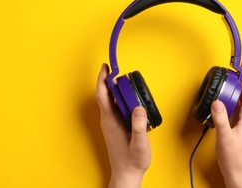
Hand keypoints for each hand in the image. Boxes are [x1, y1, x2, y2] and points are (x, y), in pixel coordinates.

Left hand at [96, 63, 150, 187]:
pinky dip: (118, 98)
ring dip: (113, 89)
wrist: (126, 174)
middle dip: (107, 80)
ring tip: (122, 81)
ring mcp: (110, 123)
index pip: (103, 95)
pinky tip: (127, 98)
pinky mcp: (114, 126)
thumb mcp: (139, 144)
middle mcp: (108, 120)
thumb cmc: (132, 161)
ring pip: (109, 101)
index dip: (102, 80)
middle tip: (115, 69)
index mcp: (111, 121)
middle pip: (104, 95)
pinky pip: (114, 107)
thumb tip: (138, 108)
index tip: (106, 68)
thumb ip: (138, 126)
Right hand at [211, 58, 241, 187]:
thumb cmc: (234, 158)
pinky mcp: (239, 124)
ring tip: (230, 78)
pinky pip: (236, 106)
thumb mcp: (225, 137)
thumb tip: (216, 103)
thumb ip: (220, 119)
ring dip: (235, 88)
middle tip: (235, 66)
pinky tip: (225, 96)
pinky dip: (231, 98)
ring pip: (241, 99)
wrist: (237, 172)